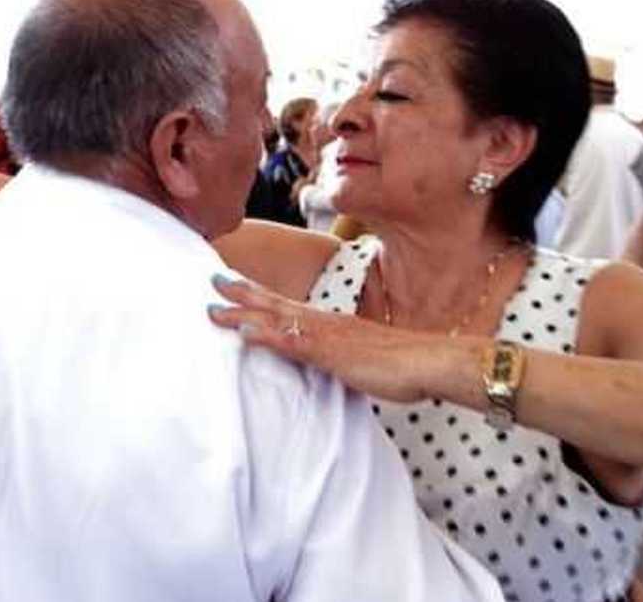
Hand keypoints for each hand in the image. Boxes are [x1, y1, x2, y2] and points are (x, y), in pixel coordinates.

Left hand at [207, 274, 449, 402]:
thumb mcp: (362, 360)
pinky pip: (293, 343)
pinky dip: (266, 336)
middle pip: (276, 303)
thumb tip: (328, 362)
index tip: (236, 286)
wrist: (430, 362)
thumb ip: (340, 357)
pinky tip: (244, 333)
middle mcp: (325, 322)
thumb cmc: (403, 364)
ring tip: (213, 306)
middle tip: (212, 278)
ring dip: (243, 311)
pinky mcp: (331, 353)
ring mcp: (326, 335)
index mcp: (331, 324)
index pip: (289, 306)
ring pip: (277, 318)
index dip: (261, 296)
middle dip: (242, 292)